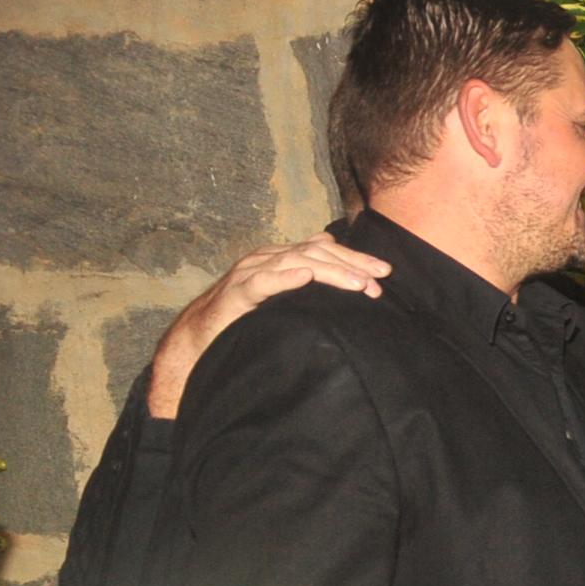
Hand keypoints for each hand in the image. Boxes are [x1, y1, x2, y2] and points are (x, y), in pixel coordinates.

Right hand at [148, 238, 391, 417]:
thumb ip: (308, 284)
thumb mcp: (283, 299)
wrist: (201, 336)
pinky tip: (304, 277)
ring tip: (357, 282)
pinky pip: (261, 283)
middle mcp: (265, 259)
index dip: (354, 259)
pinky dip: (284, 278)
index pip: (323, 249)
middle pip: (314, 251)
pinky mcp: (235, 294)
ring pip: (294, 262)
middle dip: (350, 263)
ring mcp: (249, 273)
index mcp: (279, 258)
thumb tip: (344, 274)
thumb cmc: (247, 318)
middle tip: (379, 278)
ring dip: (329, 271)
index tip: (384, 273)